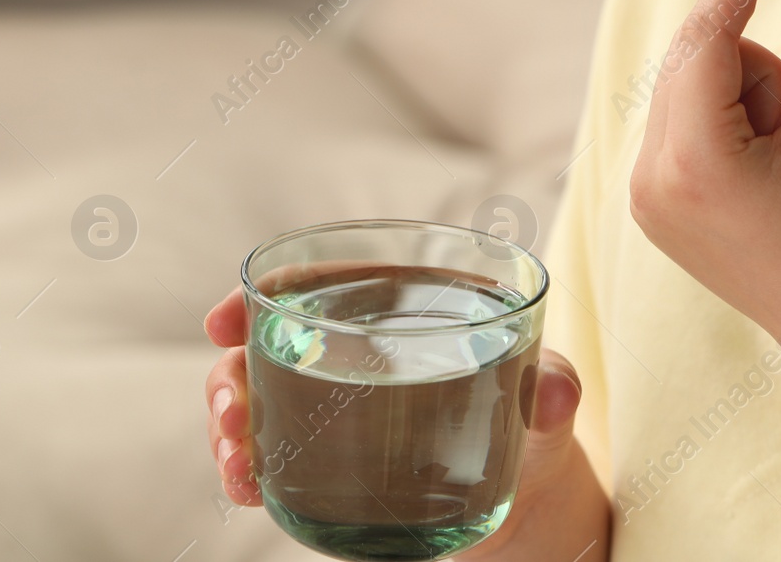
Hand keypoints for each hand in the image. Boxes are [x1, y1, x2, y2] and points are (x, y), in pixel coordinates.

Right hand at [202, 287, 609, 558]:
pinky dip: (248, 468)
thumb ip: (555, 392)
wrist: (531, 501)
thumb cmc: (537, 427)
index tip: (223, 321)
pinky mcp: (336, 457)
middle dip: (231, 373)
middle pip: (278, 341)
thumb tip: (557, 394)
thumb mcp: (549, 405)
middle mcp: (365, 348)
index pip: (328, 279)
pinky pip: (276, 452)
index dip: (270, 290)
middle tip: (230, 414)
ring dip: (230, 426)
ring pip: (263, 398)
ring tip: (236, 466)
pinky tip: (245, 489)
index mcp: (409, 307)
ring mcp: (344, 404)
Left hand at [628, 0, 780, 358]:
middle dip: (762, 65)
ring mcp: (644, 197)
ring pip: (696, 86)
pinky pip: (688, 121)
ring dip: (753, 96)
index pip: (708, 33)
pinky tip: (774, 170)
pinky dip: (734, 121)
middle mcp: (649, 179)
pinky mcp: (654, 206)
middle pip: (698, 57)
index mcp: (693, 162)